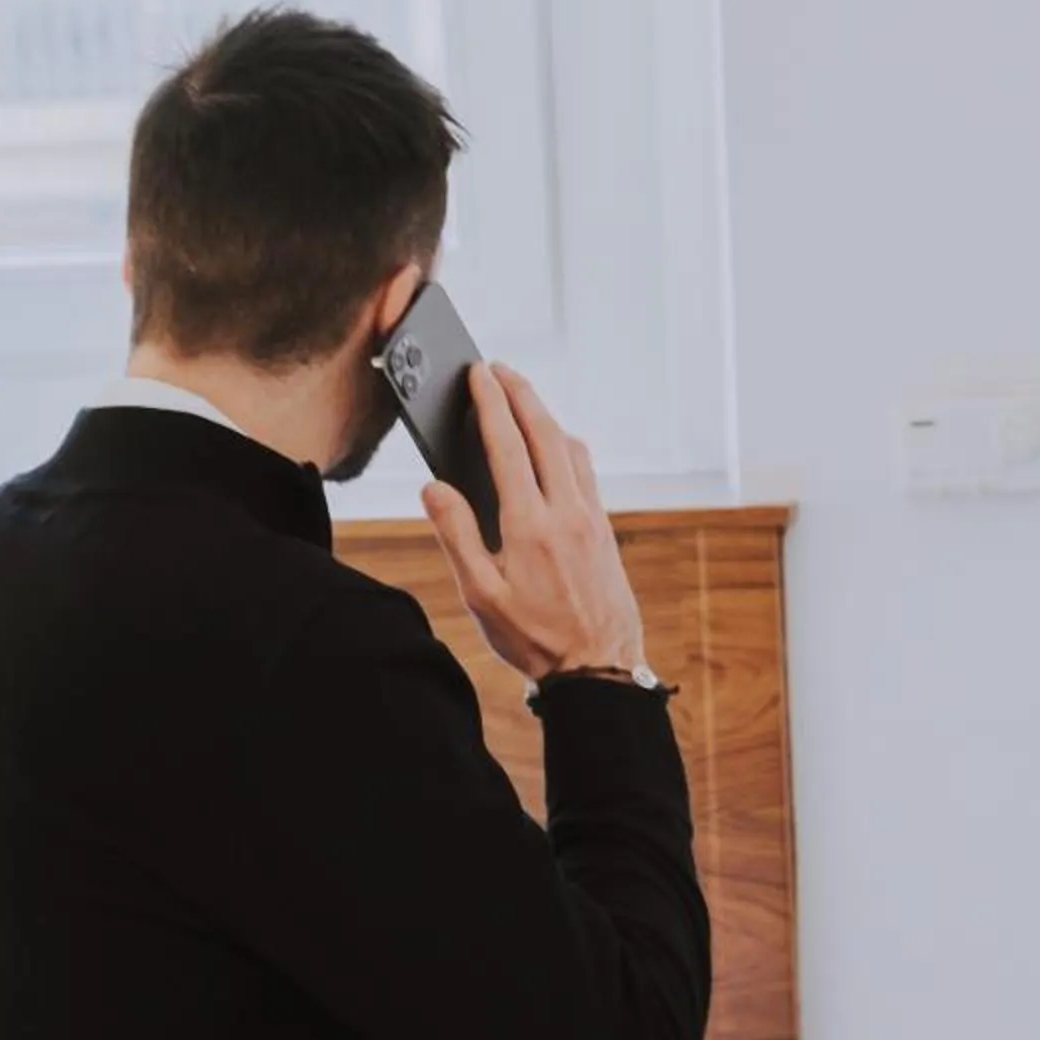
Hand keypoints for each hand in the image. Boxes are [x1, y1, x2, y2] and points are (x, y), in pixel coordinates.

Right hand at [421, 364, 646, 685]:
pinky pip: (585, 472)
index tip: (478, 373)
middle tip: (499, 370)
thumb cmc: (532, 638)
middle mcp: (567, 512)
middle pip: (545, 432)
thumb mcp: (481, 596)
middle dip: (521, 394)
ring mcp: (592, 518)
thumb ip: (457, 537)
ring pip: (571, 448)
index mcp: (530, 525)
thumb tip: (434, 487)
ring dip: (545, 417)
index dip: (491, 403)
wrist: (599, 668)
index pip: (507, 445)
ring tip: (522, 401)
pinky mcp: (606, 530)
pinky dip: (564, 446)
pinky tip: (552, 449)